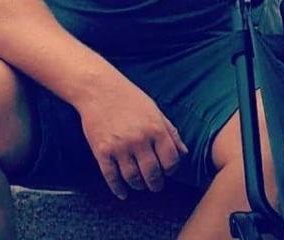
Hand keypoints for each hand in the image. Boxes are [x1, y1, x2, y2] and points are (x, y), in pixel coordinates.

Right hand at [76, 74, 188, 198]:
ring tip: (141, 186)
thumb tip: (183, 153)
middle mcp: (139, 140)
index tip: (169, 172)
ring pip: (132, 177)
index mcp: (155, 128)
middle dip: (156, 184)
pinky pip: (111, 177)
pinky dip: (118, 188)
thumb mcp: (155, 111)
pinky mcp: (102, 151)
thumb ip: (170, 132)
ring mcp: (119, 147)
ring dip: (138, 185)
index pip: (171, 160)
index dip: (172, 169)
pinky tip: (123, 193)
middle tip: (156, 186)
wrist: (99, 90)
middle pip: (152, 173)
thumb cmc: (130, 98)